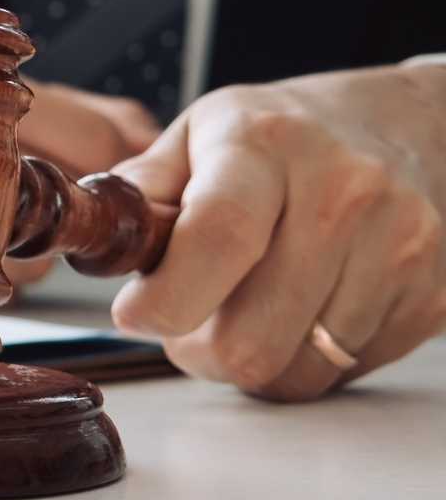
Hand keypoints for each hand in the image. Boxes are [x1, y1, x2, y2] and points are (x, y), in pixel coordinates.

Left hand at [110, 65, 445, 399]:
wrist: (413, 125)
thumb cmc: (288, 134)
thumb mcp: (201, 133)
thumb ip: (139, 188)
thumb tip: (87, 232)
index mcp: (265, 147)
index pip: (218, 239)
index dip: (166, 299)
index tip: (134, 314)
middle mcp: (343, 194)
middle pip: (249, 338)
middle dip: (196, 349)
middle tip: (186, 319)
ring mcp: (397, 250)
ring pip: (293, 371)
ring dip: (249, 360)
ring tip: (242, 309)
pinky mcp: (430, 298)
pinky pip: (341, 375)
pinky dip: (303, 359)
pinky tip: (298, 310)